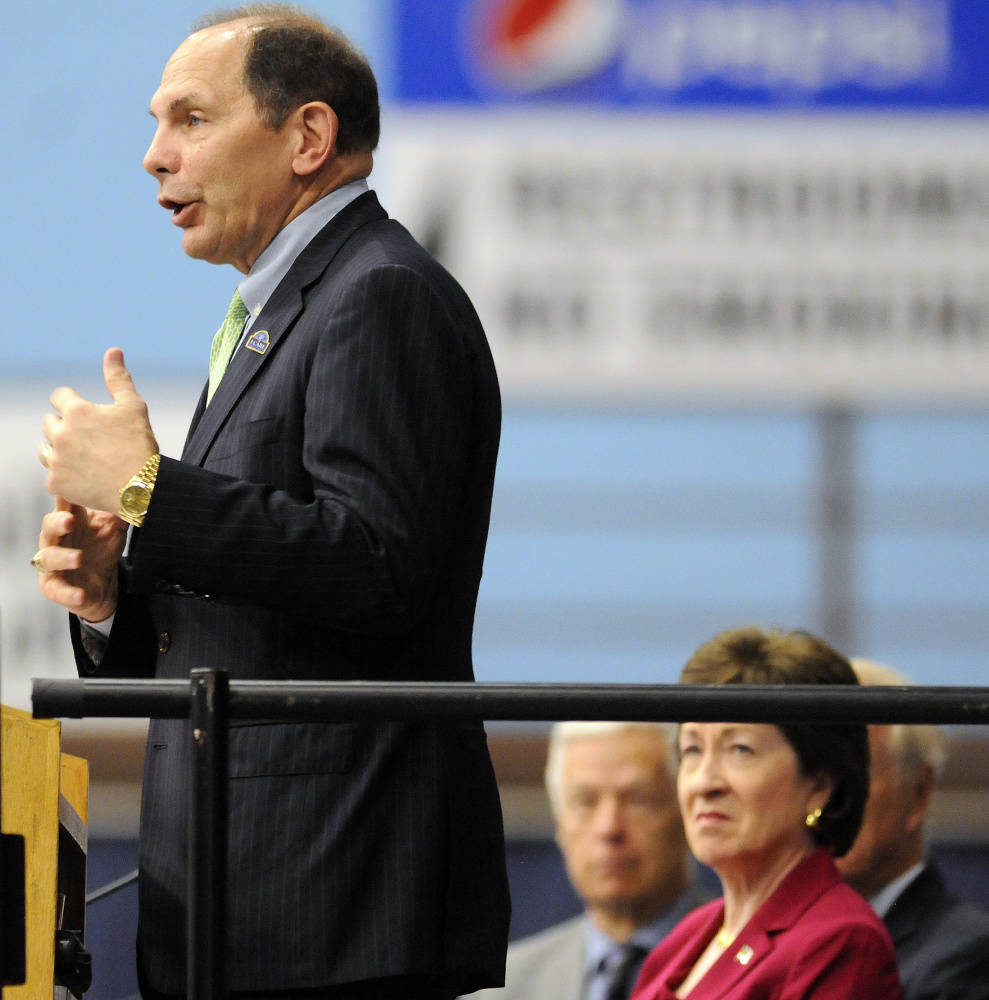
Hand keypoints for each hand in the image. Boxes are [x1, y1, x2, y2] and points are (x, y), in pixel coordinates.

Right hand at [36, 498, 127, 621]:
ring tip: (78, 558)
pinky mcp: (54, 587)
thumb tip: (137, 488)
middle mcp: (55, 540)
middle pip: (49, 526)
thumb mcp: (114, 529)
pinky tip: (80, 594)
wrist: (101, 585)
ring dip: (63, 557)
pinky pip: (58, 590)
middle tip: (70, 521)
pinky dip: (69, 593)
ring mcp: (51, 564)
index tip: (69, 485)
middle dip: (58, 523)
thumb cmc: (102, 549)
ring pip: (49, 558)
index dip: (65, 496)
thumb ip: (120, 510)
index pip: (64, 505)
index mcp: (69, 522)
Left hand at [42, 348, 158, 512]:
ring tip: (86, 459)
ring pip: (46, 449)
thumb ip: (118, 378)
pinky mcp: (55, 483)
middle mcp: (60, 433)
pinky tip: (85, 477)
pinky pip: (52, 475)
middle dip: (65, 427)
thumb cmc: (140, 445)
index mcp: (77, 411)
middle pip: (49, 422)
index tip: (86, 415)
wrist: (141, 488)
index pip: (59, 396)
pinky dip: (65, 476)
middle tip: (91, 440)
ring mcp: (56, 460)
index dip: (73, 403)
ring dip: (60, 450)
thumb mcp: (134, 407)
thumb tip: (113, 350)